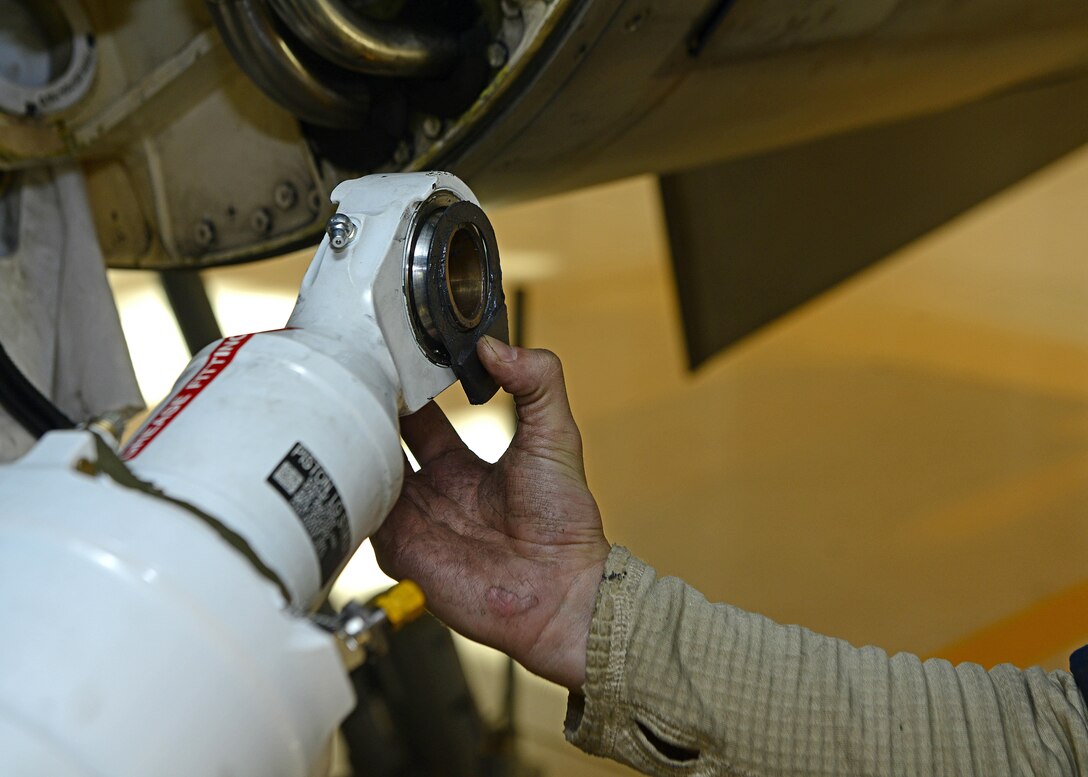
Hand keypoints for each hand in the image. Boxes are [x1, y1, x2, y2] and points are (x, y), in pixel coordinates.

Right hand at [373, 337, 609, 689]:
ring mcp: (411, 521)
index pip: (418, 415)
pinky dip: (350, 489)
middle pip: (381, 442)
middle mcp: (430, 491)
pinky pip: (360, 517)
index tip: (390, 355)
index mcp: (460, 464)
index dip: (404, 388)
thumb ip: (536, 381)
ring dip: (351, 442)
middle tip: (351, 373)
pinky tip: (346, 457)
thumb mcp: (556, 435)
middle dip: (365, 410)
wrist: (561, 590)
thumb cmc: (564, 523)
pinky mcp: (400, 551)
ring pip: (362, 473)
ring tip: (337, 402)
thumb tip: (493, 345)